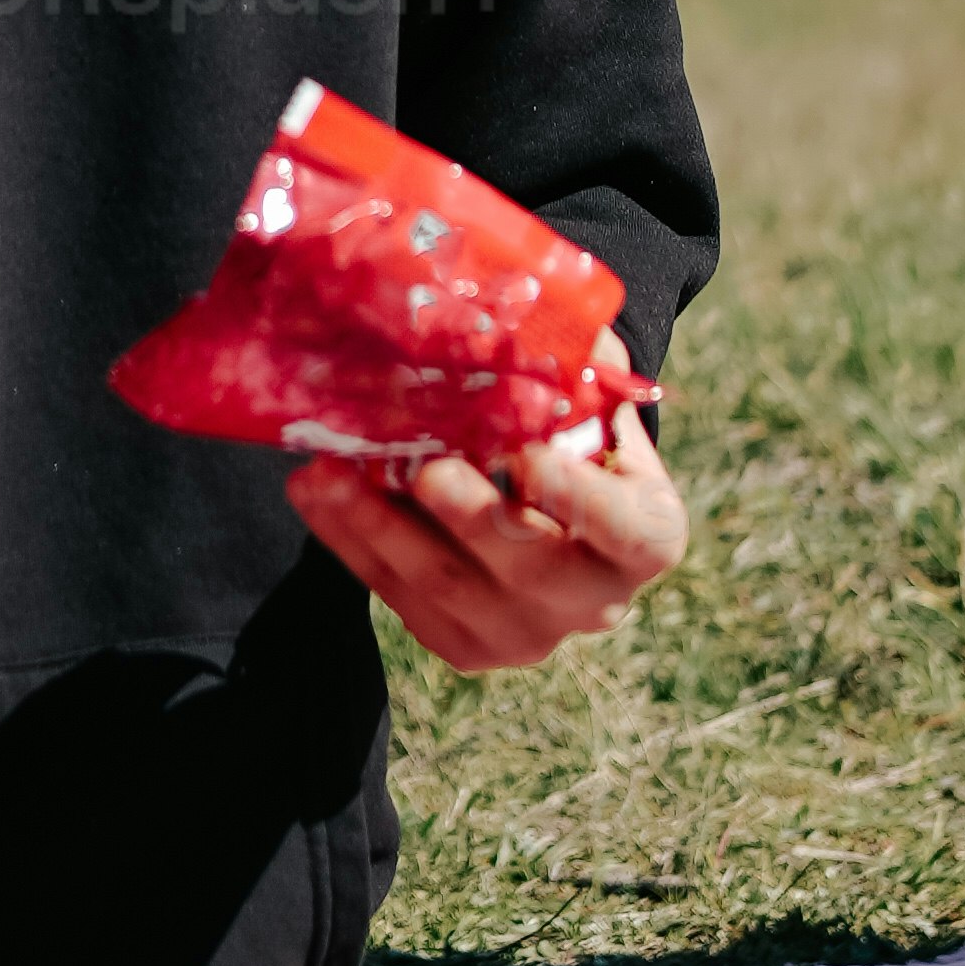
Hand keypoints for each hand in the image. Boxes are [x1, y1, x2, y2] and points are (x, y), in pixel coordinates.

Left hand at [283, 402, 685, 673]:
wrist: (553, 522)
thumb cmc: (577, 443)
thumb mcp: (597, 407)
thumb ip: (579, 372)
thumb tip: (539, 320)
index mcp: (647, 540)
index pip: (626, 529)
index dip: (578, 496)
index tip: (526, 450)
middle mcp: (592, 602)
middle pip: (525, 565)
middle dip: (464, 513)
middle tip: (416, 462)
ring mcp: (525, 634)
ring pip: (445, 587)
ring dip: (379, 525)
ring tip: (329, 469)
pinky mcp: (464, 645)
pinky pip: (399, 599)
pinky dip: (353, 544)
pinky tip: (317, 495)